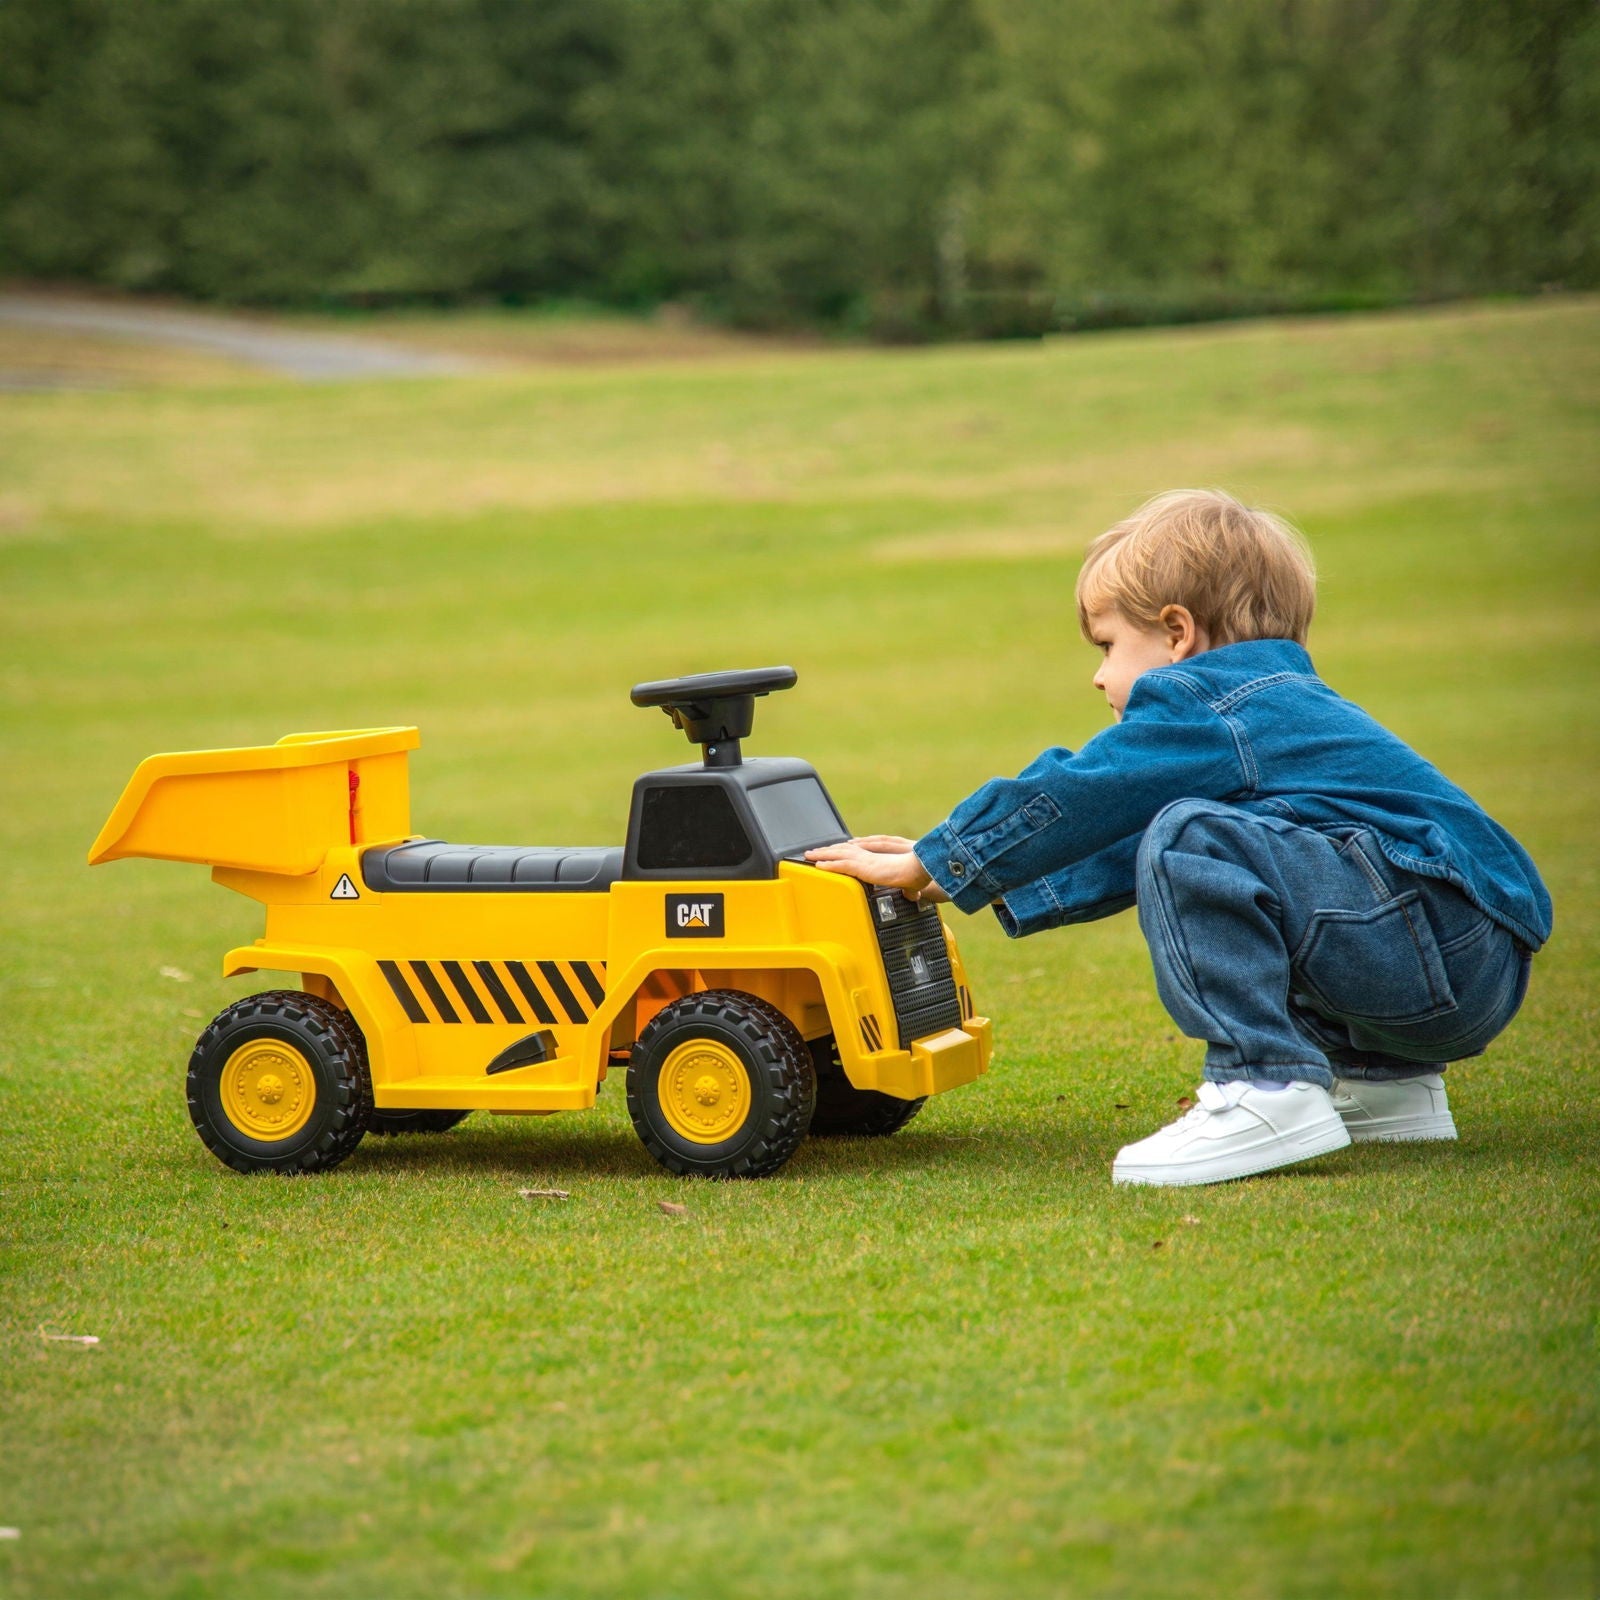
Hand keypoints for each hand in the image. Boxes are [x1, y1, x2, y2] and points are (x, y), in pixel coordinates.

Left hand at [805, 837, 934, 896]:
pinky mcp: (863, 867)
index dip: (841, 852)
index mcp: (877, 860)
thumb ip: (907, 890)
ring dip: (821, 855)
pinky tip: (818, 866)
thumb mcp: (910, 884)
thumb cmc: (918, 874)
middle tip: (812, 852)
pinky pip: (841, 866)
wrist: (921, 869)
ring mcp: (864, 860)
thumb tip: (914, 896)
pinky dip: (828, 865)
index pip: (854, 853)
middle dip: (825, 851)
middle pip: (841, 850)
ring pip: (837, 855)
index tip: (831, 852)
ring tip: (808, 855)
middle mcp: (868, 857)